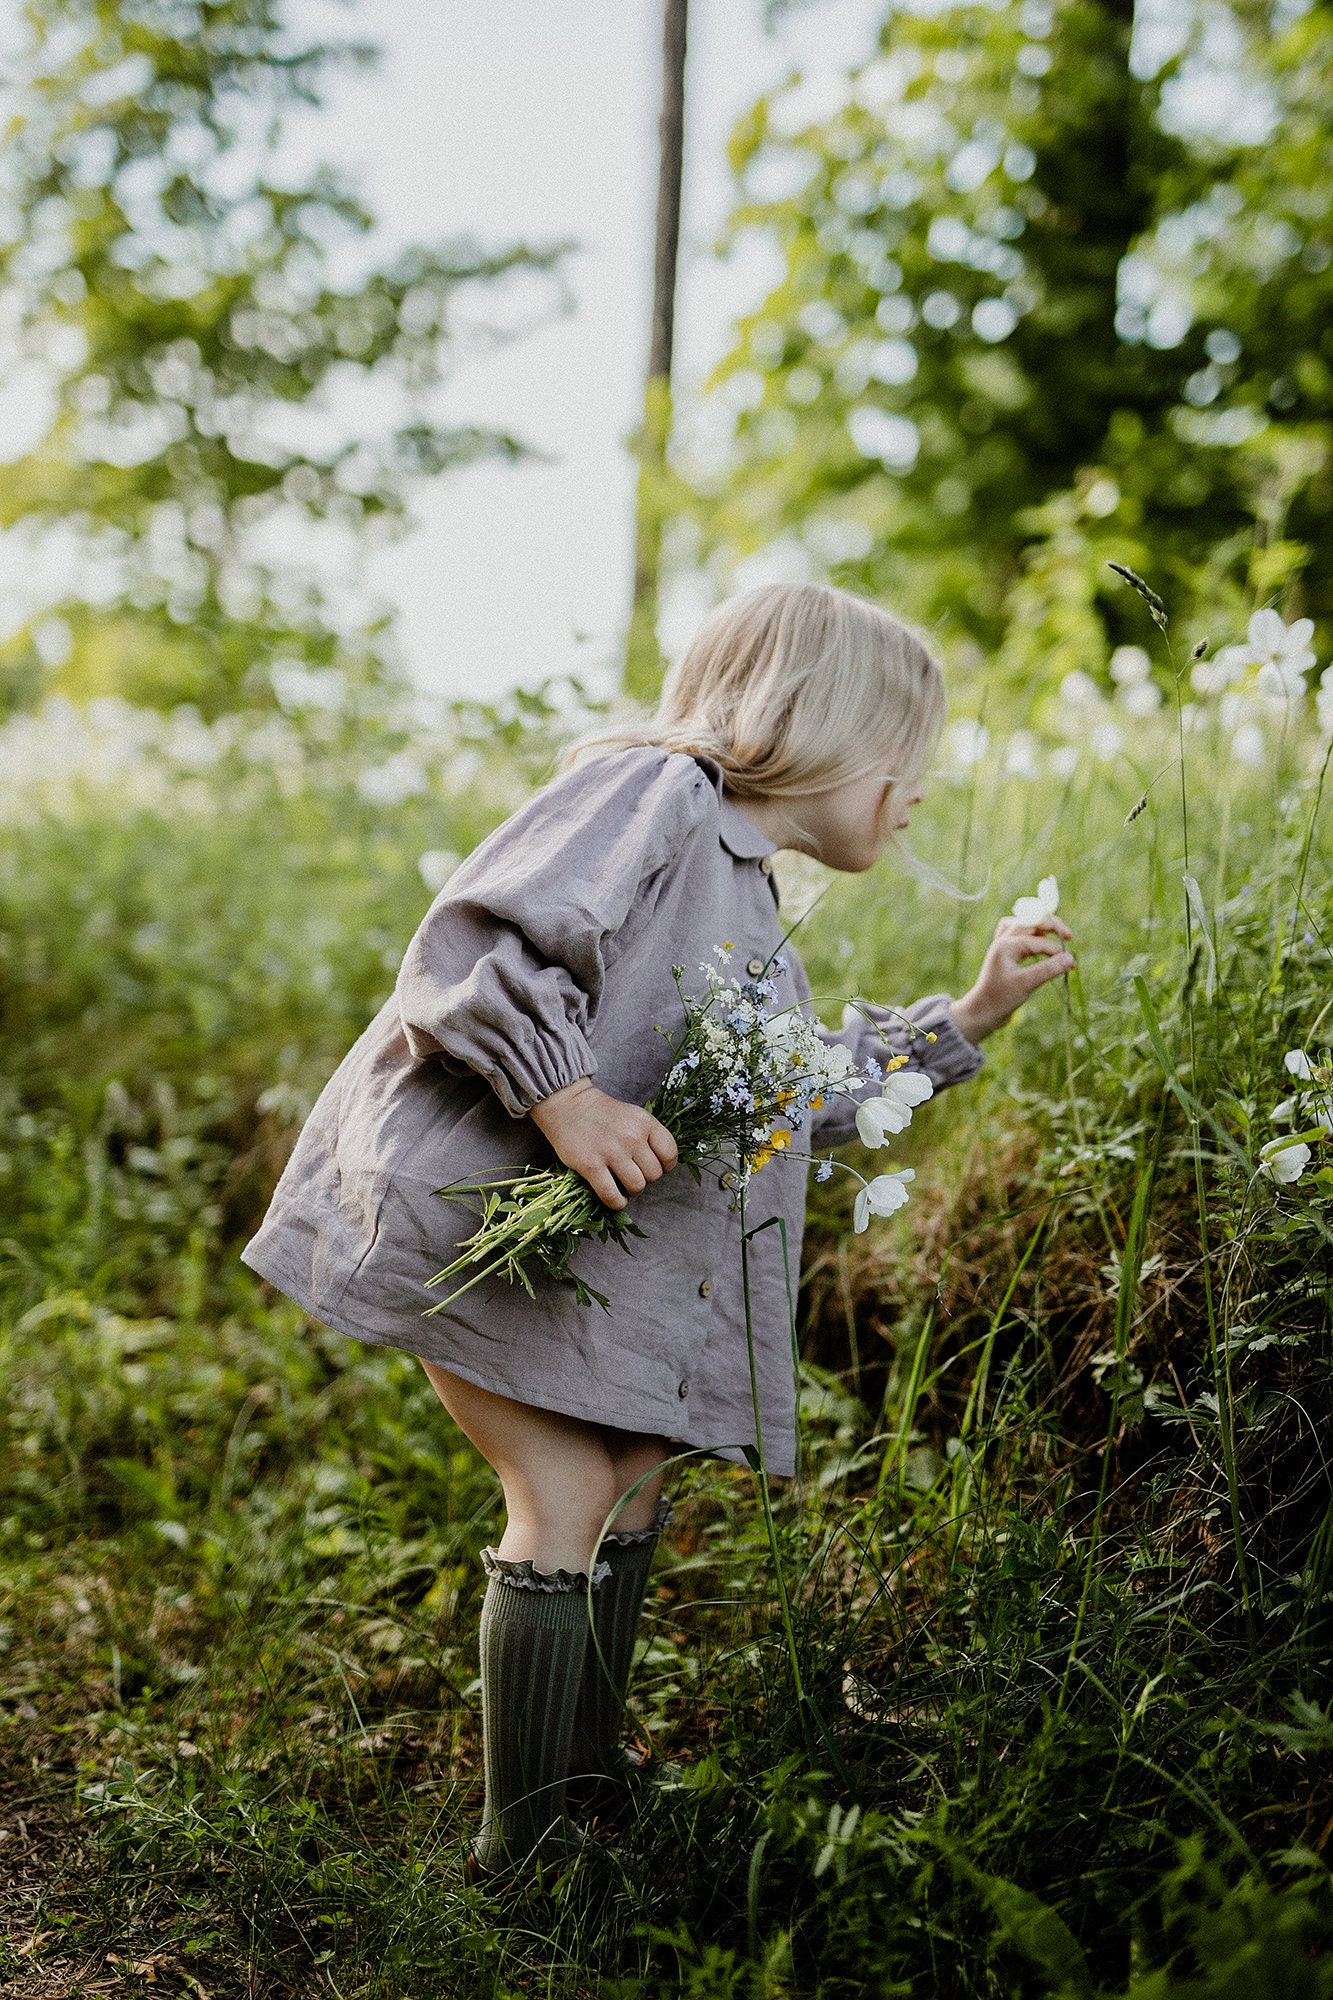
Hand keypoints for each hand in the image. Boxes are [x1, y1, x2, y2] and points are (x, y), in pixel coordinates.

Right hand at [529, 1078, 677, 1209]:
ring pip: (636, 1187)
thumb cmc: (602, 1113)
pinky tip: (615, 1198)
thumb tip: (660, 1166)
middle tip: (633, 1174)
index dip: (665, 1166)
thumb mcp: (633, 1115)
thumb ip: (648, 1136)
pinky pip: (612, 1196)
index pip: (670, 1154)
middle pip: (654, 1174)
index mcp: (645, 1122)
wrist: (568, 1106)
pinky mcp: (591, 1166)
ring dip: (631, 1191)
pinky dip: (617, 1202)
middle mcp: (631, 1137)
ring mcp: (611, 1152)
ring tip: (622, 1184)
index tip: (653, 1166)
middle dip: (646, 1179)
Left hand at [949, 915, 1074, 1043]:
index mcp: (1006, 945)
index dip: (1057, 950)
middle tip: (1069, 936)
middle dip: (1050, 926)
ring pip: (1022, 925)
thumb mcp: (1027, 983)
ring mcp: (1002, 946)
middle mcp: (1002, 941)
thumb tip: (1071, 958)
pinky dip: (1030, 936)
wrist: (982, 1012)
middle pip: (1030, 922)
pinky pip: (1017, 935)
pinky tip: (1039, 943)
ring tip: (1055, 936)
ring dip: (1039, 928)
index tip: (1072, 963)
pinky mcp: (1004, 955)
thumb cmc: (1001, 998)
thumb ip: (1049, 969)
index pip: (1038, 940)